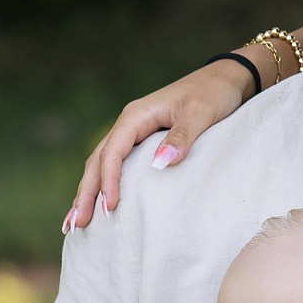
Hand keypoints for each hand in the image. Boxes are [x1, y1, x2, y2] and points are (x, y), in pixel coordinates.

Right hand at [63, 56, 256, 230]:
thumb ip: (182, 137)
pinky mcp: (143, 141)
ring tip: (75, 222)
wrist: (227, 78)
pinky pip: (117, 164)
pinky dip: (105, 184)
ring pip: (103, 164)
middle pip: (98, 161)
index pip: (113, 152)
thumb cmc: (215, 93)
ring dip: (89, 191)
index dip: (108, 180)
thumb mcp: (202, 113)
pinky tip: (100, 203)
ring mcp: (134, 132)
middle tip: (75, 225)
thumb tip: (159, 164)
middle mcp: (129, 124)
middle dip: (86, 193)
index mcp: (136, 116)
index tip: (109, 208)